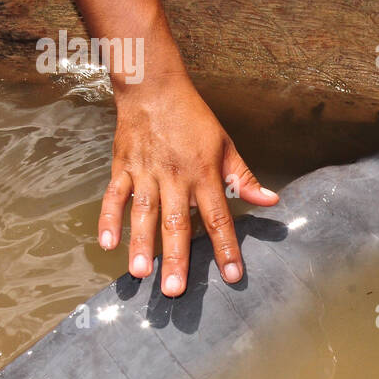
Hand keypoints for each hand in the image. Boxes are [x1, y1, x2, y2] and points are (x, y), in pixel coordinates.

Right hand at [98, 75, 277, 296]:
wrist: (154, 88)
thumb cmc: (194, 119)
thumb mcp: (226, 146)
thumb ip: (244, 178)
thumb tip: (271, 201)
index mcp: (204, 174)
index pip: (219, 217)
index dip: (226, 248)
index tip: (232, 275)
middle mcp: (175, 177)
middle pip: (177, 223)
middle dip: (176, 258)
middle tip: (174, 290)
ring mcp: (146, 173)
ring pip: (143, 214)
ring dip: (141, 244)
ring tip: (140, 274)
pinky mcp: (122, 168)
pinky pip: (113, 197)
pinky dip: (108, 219)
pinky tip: (108, 244)